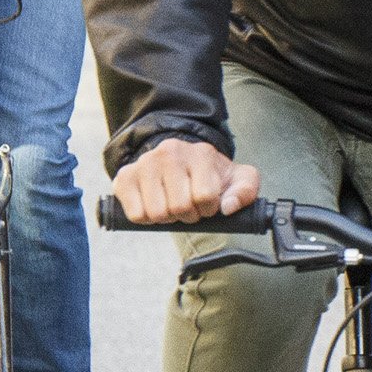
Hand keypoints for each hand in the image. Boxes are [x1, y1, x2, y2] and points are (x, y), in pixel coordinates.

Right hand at [112, 137, 260, 224]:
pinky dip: (147, 218)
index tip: (208, 203)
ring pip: (158, 213)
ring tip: (172, 204)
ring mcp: (144, 164)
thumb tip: (229, 207)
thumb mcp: (238, 179)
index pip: (205, 196)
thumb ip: (245, 191)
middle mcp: (169, 153)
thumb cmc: (211, 175)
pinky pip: (136, 214)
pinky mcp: (125, 177)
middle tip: (188, 206)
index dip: (209, 208)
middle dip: (188, 215)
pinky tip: (154, 205)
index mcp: (200, 154)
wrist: (180, 161)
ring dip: (168, 218)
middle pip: (180, 207)